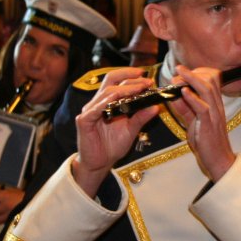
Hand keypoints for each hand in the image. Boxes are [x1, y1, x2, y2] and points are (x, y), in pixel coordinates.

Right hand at [73, 68, 159, 195]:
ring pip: (106, 93)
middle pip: (111, 80)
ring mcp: (90, 111)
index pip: (118, 82)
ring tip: (138, 88)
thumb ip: (141, 117)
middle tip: (146, 81)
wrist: (100, 163)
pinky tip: (115, 99)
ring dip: (123, 89)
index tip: (149, 80)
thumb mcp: (132, 130)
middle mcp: (98, 103)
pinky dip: (105, 103)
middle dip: (129, 78)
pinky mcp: (84, 121)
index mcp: (108, 102)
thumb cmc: (112, 146)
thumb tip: (156, 106)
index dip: (132, 77)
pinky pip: (94, 110)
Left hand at [169, 65, 235, 181]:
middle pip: (210, 79)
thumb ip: (184, 108)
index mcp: (214, 103)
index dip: (199, 71)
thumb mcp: (193, 122)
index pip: (213, 79)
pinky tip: (182, 92)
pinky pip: (202, 107)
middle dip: (193, 72)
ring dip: (191, 79)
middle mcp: (216, 105)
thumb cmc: (206, 142)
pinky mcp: (209, 124)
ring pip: (207, 90)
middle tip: (178, 71)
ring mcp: (214, 114)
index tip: (185, 71)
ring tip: (178, 74)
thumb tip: (173, 95)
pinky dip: (192, 98)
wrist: (218, 160)